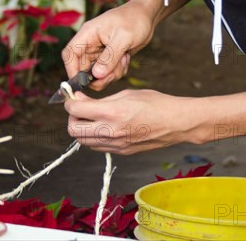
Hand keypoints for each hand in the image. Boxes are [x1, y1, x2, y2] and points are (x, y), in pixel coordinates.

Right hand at [62, 0, 155, 90]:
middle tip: (112, 75)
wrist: (147, 15)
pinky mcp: (109, 57)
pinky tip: (126, 59)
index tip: (80, 83)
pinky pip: (107, 73)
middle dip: (97, 77)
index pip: (70, 54)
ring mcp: (99, 52)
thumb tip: (97, 75)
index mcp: (88, 34)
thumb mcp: (123, 38)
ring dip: (111, 73)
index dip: (71, 70)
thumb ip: (109, 57)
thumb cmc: (135, 20)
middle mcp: (90, 44)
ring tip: (124, 60)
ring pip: (96, 74)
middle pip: (82, 69)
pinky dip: (117, 71)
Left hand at [65, 90, 196, 153]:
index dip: (69, 102)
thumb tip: (79, 99)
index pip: (75, 110)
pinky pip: (96, 146)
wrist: (176, 123)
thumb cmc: (155, 103)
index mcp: (112, 112)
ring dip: (80, 128)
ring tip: (90, 116)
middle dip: (71, 117)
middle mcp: (110, 131)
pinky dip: (92, 136)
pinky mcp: (121, 152)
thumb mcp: (126, 93)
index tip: (72, 97)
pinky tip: (102, 125)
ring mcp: (115, 144)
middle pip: (73, 129)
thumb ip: (100, 99)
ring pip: (82, 141)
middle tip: (78, 107)